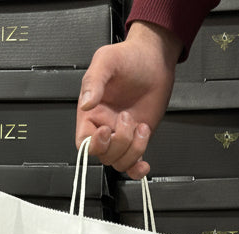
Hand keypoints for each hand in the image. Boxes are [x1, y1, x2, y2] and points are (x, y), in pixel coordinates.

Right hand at [76, 22, 182, 177]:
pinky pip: (132, 166)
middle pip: (104, 155)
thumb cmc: (129, 57)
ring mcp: (121, 136)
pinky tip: (144, 163)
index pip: (84, 142)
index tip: (105, 130)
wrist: (154, 60)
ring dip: (133, 150)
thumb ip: (93, 82)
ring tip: (141, 126)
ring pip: (119, 162)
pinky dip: (137, 170)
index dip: (94, 144)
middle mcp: (104, 127)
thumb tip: (85, 103)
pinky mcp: (137, 141)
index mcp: (90, 112)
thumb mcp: (106, 61)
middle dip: (119, 142)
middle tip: (128, 117)